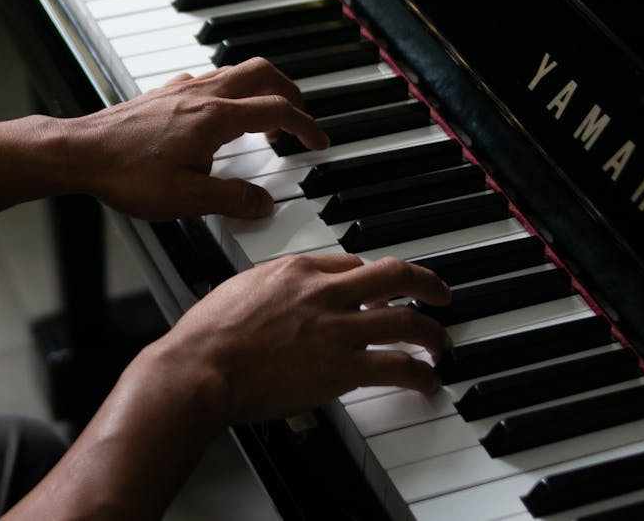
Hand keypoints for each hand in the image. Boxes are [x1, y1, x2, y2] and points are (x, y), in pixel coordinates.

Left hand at [65, 58, 328, 219]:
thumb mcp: (186, 199)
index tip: (317, 142)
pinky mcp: (163, 93)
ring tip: (267, 118)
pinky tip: (220, 116)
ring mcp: (181, 89)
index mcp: (215, 117)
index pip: (276, 110)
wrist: (78, 153)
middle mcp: (202, 94)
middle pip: (262, 73)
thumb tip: (262, 203)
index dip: (305, 126)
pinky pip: (210, 80)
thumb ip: (231, 200)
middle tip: (300, 118)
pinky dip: (231, 91)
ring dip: (261, 89)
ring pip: (236, 72)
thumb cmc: (124, 174)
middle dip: (290, 93)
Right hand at [157, 254, 451, 423]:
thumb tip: (279, 295)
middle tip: (439, 293)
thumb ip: (271, 287)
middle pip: (394, 275)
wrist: (203, 366)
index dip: (371, 278)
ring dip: (432, 333)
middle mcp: (325, 293)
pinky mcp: (342, 368)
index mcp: (298, 269)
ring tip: (440, 345)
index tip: (379, 292)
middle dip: (426, 283)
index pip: (353, 263)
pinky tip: (427, 381)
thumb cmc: (209, 334)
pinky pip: (397, 366)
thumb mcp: (240, 287)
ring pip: (406, 321)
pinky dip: (420, 374)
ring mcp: (337, 330)